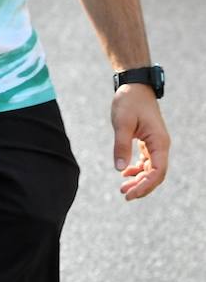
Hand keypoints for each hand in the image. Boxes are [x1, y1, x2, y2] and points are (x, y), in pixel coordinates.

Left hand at [111, 83, 169, 200]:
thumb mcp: (122, 123)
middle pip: (156, 174)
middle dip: (142, 186)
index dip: (145, 185)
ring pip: (151, 169)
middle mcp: (161, 145)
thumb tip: (120, 169)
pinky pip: (146, 161)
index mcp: (159, 142)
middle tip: (125, 195)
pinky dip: (137, 169)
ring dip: (139, 179)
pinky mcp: (148, 140)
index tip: (130, 193)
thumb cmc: (129, 102)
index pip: (158, 172)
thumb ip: (121, 146)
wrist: (134, 86)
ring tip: (123, 188)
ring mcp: (155, 143)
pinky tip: (125, 174)